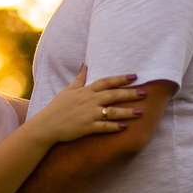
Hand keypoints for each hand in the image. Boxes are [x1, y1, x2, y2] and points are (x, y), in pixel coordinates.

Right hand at [31, 67, 145, 143]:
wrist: (47, 125)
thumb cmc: (58, 107)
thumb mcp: (68, 90)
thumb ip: (80, 78)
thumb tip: (86, 64)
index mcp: (86, 91)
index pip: (106, 82)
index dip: (121, 78)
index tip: (134, 76)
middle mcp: (89, 101)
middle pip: (113, 95)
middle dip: (130, 93)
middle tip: (145, 93)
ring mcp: (89, 114)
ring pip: (112, 112)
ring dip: (127, 111)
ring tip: (141, 112)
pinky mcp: (87, 127)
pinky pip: (104, 127)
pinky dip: (115, 126)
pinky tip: (126, 127)